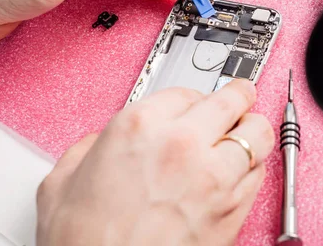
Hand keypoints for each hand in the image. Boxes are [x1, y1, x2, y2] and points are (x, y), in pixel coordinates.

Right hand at [35, 80, 273, 245]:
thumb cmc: (84, 243)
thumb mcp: (63, 181)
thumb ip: (91, 147)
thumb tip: (103, 142)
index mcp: (140, 127)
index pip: (186, 91)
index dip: (191, 98)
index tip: (193, 104)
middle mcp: (183, 144)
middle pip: (232, 99)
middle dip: (237, 96)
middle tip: (239, 96)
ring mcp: (213, 176)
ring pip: (257, 133)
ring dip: (251, 129)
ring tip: (245, 131)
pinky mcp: (233, 209)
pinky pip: (260, 173)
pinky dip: (254, 166)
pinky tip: (240, 168)